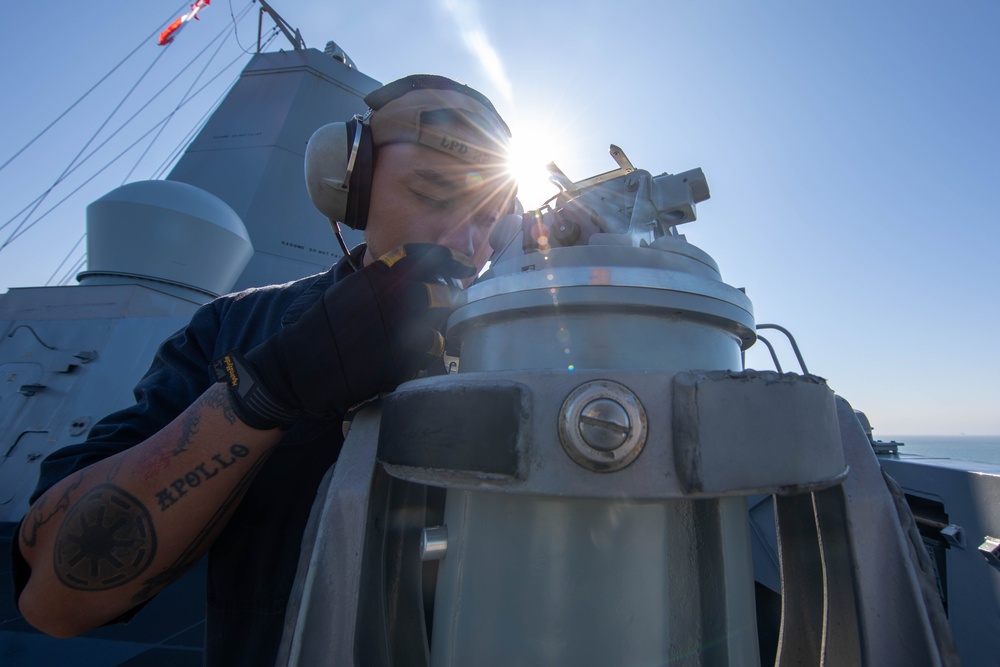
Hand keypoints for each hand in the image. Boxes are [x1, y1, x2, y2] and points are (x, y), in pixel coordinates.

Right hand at [213, 244, 475, 428]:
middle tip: (446, 307)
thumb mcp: (348, 288)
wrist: (299, 367)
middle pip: (442, 293)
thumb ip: (380, 276)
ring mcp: (397, 335)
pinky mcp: (399, 365)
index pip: (426, 257)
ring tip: (426, 336)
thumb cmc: (323, 326)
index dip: (451, 259)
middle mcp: (391, 301)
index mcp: (377, 278)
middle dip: (448, 300)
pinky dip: (426, 357)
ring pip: (440, 328)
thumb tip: (411, 261)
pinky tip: (414, 358)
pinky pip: (428, 358)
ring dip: (438, 331)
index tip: (465, 264)